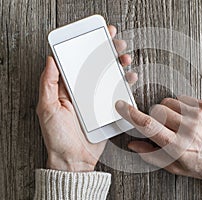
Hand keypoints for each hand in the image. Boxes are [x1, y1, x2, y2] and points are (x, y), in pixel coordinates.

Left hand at [36, 25, 136, 171]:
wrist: (74, 160)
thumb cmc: (58, 137)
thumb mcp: (46, 108)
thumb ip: (48, 84)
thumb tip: (49, 60)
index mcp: (67, 88)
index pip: (78, 62)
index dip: (88, 46)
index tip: (98, 35)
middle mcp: (83, 91)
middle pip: (97, 66)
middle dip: (108, 51)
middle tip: (117, 43)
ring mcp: (96, 100)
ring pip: (109, 77)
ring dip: (118, 65)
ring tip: (125, 59)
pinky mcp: (108, 110)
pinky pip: (118, 94)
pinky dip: (125, 84)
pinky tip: (130, 78)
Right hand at [115, 96, 201, 188]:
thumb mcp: (177, 167)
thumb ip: (152, 155)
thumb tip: (134, 145)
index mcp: (178, 146)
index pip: (148, 125)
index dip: (131, 114)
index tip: (122, 106)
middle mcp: (188, 128)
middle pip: (156, 109)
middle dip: (153, 117)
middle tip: (162, 128)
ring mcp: (198, 115)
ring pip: (167, 102)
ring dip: (166, 111)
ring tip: (176, 124)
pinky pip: (181, 99)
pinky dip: (179, 107)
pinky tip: (187, 119)